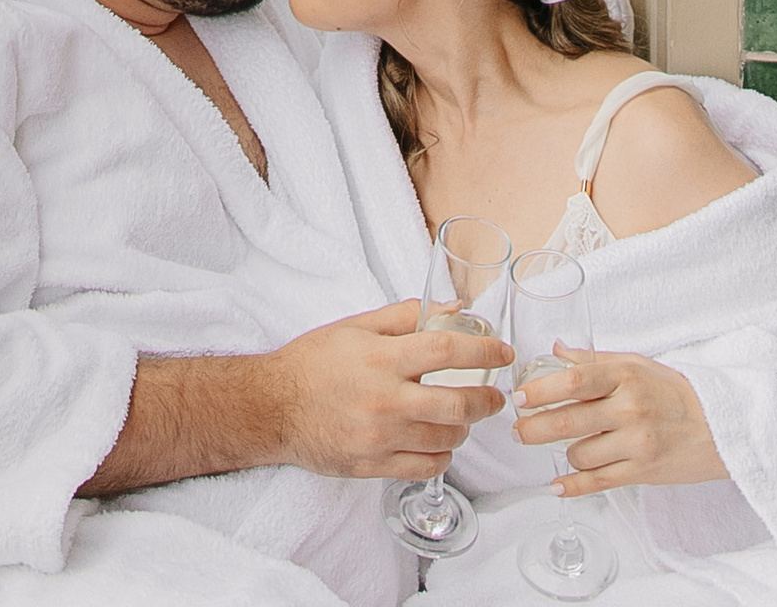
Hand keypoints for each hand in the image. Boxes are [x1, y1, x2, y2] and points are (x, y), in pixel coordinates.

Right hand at [270, 302, 510, 480]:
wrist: (274, 407)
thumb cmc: (314, 362)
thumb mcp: (356, 326)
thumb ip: (405, 316)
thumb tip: (453, 309)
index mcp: (381, 358)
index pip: (446, 352)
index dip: (482, 351)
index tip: (503, 353)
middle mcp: (385, 400)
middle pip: (456, 404)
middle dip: (486, 400)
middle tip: (495, 396)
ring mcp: (380, 438)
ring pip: (445, 439)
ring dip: (464, 428)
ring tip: (464, 417)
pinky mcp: (374, 466)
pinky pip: (425, 467)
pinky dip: (442, 455)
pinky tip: (440, 442)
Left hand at [514, 347, 727, 490]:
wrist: (721, 426)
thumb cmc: (675, 390)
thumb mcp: (637, 363)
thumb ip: (594, 359)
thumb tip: (556, 350)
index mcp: (625, 375)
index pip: (574, 381)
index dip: (542, 390)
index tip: (520, 397)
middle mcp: (629, 408)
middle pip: (569, 421)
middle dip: (535, 428)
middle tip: (517, 430)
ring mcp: (636, 443)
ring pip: (580, 454)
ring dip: (564, 452)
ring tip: (565, 445)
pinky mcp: (642, 471)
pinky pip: (598, 482)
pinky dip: (573, 486)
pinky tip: (556, 486)